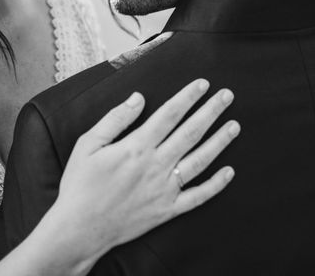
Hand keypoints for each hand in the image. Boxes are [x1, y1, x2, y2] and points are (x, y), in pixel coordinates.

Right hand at [48, 79, 239, 264]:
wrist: (79, 229)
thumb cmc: (80, 185)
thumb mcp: (88, 144)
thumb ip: (115, 119)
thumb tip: (138, 98)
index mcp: (136, 147)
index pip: (169, 114)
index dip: (188, 97)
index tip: (202, 84)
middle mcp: (156, 165)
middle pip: (190, 132)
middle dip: (211, 112)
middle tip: (228, 96)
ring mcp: (165, 189)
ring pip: (200, 161)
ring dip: (219, 142)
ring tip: (234, 125)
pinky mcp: (168, 210)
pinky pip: (198, 196)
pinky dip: (216, 185)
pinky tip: (229, 172)